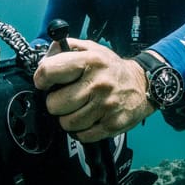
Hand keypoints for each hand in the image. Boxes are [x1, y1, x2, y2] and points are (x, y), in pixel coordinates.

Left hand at [33, 38, 154, 142]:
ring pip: (67, 123)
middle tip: (66, 98)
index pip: (49, 71)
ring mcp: (106, 106)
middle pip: (54, 104)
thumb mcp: (91, 48)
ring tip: (78, 109)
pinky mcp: (112, 124)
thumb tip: (44, 59)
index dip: (41, 79)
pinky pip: (83, 135)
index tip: (45, 83)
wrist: (143, 85)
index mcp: (90, 61)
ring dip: (68, 118)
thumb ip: (66, 48)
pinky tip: (88, 119)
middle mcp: (98, 83)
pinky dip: (81, 131)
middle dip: (56, 103)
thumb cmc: (111, 68)